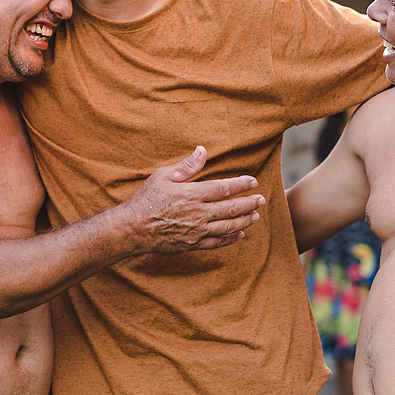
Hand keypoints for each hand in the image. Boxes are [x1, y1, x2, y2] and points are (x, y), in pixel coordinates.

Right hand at [126, 147, 264, 251]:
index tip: (253, 181)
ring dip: (244, 221)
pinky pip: (216, 243)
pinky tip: (239, 234)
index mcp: (192, 194)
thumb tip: (202, 150)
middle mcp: (198, 213)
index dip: (241, 184)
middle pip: (231, 208)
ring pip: (228, 227)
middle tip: (261, 199)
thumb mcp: (163, 176)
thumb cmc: (146, 199)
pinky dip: (230, 239)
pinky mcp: (192, 244)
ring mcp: (196, 231)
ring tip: (255, 216)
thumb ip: (186, 166)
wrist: (132, 229)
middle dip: (249, 203)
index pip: (224, 188)